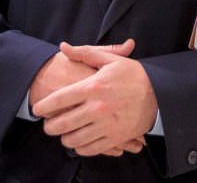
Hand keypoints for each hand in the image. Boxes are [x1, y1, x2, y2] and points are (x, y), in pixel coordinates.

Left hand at [33, 39, 157, 156]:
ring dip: (64, 138)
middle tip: (47, 125)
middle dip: (49, 127)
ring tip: (62, 134)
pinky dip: (80, 147)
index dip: (43, 107)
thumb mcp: (109, 60)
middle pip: (62, 124)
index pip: (58, 100)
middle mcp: (97, 108)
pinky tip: (78, 140)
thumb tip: (63, 47)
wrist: (159, 93)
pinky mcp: (115, 138)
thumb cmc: (133, 75)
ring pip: (73, 139)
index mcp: (92, 87)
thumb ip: (84, 53)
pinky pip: (90, 148)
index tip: (37, 109)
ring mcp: (106, 125)